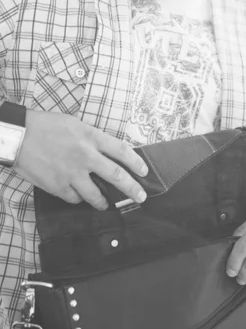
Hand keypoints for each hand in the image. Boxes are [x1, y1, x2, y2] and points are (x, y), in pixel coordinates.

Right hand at [15, 110, 148, 209]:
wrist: (19, 136)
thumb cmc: (45, 125)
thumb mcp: (74, 124)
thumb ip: (92, 138)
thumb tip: (107, 152)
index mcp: (91, 137)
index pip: (122, 151)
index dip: (136, 162)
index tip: (144, 171)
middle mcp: (86, 156)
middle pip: (117, 176)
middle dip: (132, 188)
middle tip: (141, 196)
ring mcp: (72, 174)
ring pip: (96, 195)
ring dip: (104, 201)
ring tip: (107, 204)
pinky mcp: (58, 186)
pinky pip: (75, 198)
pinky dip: (78, 198)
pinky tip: (78, 195)